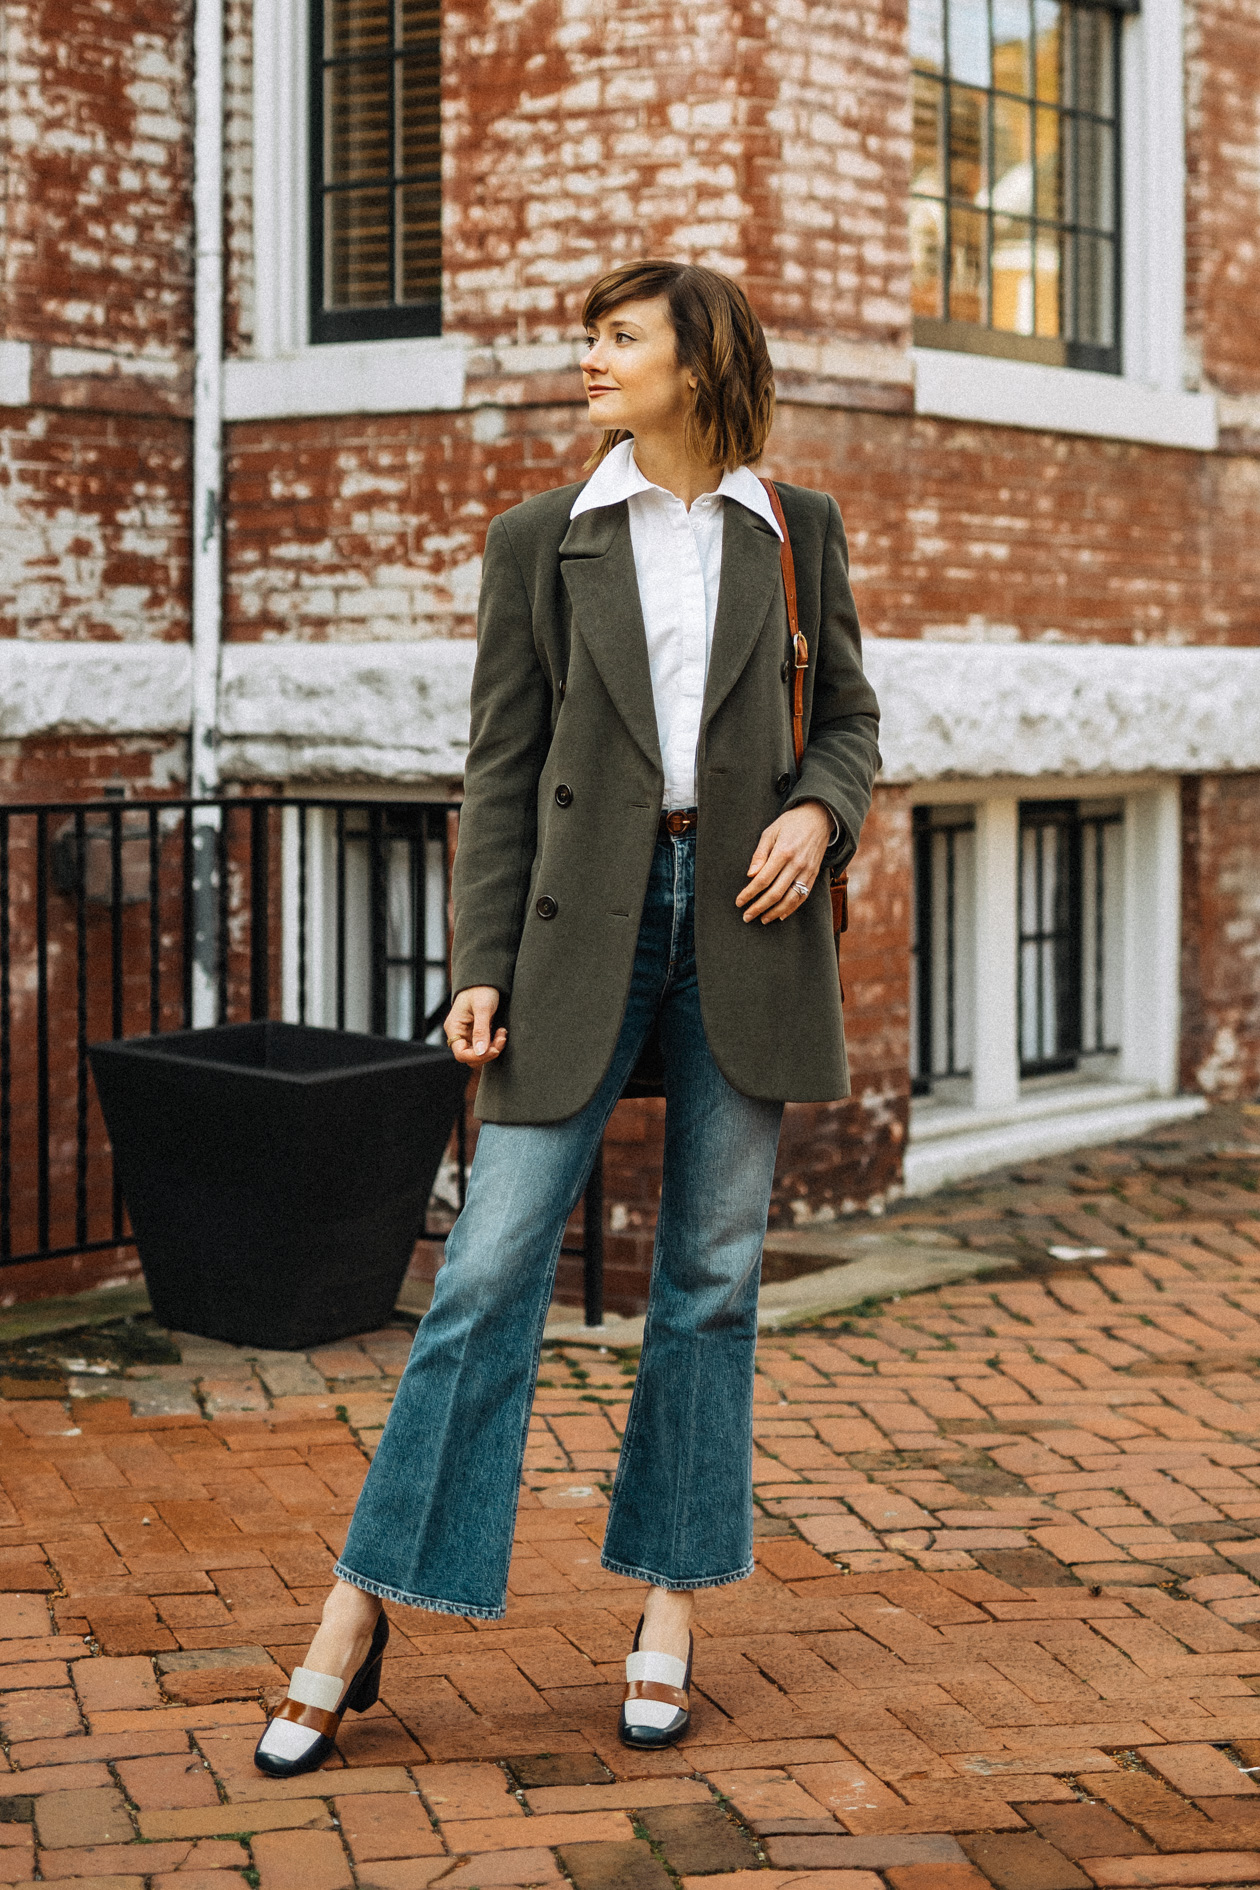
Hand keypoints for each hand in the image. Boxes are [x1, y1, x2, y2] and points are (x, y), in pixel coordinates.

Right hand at [444, 986, 506, 1065]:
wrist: (485, 979)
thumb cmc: (481, 989)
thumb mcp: (483, 1009)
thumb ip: (481, 1031)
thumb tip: (480, 1053)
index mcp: (454, 1028)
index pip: (461, 1054)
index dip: (478, 1056)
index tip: (494, 1049)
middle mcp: (458, 1033)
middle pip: (470, 1057)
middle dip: (488, 1052)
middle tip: (501, 1038)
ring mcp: (467, 1034)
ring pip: (479, 1053)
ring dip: (493, 1048)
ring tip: (502, 1033)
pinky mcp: (476, 1033)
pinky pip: (484, 1046)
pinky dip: (494, 1043)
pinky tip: (501, 1032)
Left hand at [736, 801, 832, 923]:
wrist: (818, 817)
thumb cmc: (790, 823)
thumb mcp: (770, 832)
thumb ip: (759, 854)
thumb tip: (750, 875)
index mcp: (783, 852)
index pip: (763, 880)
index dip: (749, 893)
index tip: (739, 902)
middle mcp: (797, 864)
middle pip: (775, 893)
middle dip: (759, 907)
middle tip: (746, 916)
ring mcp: (807, 871)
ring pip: (790, 899)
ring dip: (775, 912)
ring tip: (762, 919)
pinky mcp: (814, 875)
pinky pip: (803, 896)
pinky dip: (791, 908)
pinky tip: (780, 915)